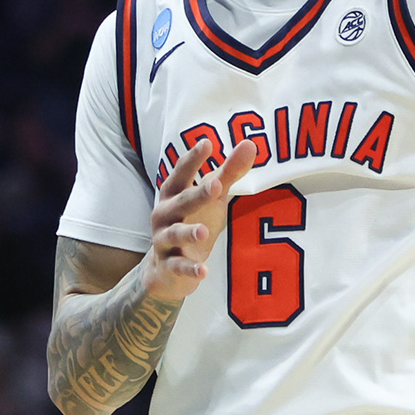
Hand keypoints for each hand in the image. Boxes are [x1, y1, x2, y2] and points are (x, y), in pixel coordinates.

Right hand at [141, 137, 256, 302]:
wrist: (166, 267)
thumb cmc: (192, 219)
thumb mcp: (212, 196)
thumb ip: (228, 172)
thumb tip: (250, 144)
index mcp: (173, 193)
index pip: (181, 172)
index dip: (193, 158)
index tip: (207, 143)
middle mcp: (164, 214)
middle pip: (180, 202)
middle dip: (196, 194)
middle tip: (215, 185)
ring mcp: (164, 241)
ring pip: (174, 234)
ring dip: (188, 233)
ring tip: (204, 232)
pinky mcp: (169, 265)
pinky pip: (178, 266)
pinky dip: (190, 269)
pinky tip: (204, 271)